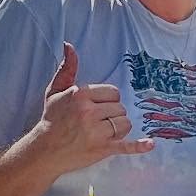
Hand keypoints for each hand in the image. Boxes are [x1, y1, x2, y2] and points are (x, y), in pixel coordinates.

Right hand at [36, 42, 154, 169]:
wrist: (45, 150)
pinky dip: (139, 146)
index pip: (113, 92)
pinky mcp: (102, 149)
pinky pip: (125, 145)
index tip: (99, 106)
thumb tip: (69, 46)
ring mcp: (97, 131)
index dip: (109, 100)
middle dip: (113, 114)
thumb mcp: (55, 91)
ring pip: (125, 124)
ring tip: (103, 132)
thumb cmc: (52, 119)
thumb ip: (67, 68)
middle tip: (97, 121)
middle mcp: (89, 112)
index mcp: (81, 95)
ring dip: (119, 128)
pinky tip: (150, 144)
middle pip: (120, 108)